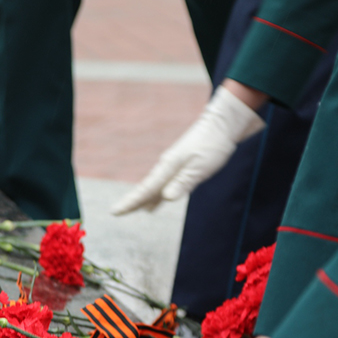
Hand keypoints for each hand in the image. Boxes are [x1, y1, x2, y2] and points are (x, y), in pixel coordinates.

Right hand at [111, 86, 265, 214]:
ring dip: (144, 199)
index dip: (131, 202)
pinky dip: (158, 195)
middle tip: (116, 212)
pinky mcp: (182, 167)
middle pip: (146, 189)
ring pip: (155, 187)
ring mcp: (174, 166)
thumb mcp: (200, 167)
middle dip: (133, 201)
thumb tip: (166, 198)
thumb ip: (183, 182)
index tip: (115, 212)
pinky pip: (165, 185)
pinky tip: (157, 202)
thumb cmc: (212, 145)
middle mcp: (167, 167)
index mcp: (168, 167)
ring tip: (134, 210)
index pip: (146, 189)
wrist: (222, 125)